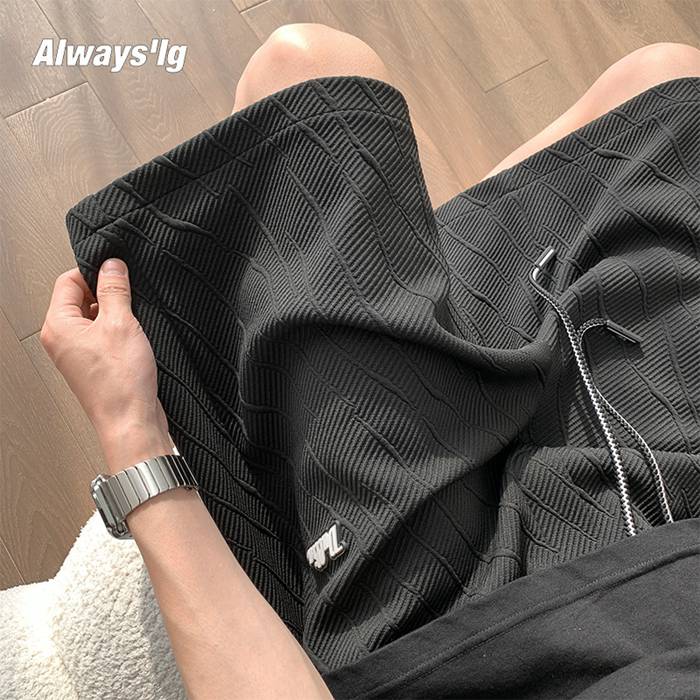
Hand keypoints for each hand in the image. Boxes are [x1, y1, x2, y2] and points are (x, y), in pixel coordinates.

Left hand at [41, 259, 171, 467]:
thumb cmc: (120, 383)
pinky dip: (120, 330)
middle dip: (107, 293)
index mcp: (58, 326)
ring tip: (135, 321)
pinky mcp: (94, 364)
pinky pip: (103, 336)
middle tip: (130, 298)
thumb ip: (114, 289)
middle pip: (81, 298)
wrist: (131, 422)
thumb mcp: (121, 323)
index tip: (117, 272)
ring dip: (116, 313)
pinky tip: (136, 337)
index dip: (94, 272)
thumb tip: (111, 265)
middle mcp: (62, 339)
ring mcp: (77, 353)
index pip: (69, 281)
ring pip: (95, 317)